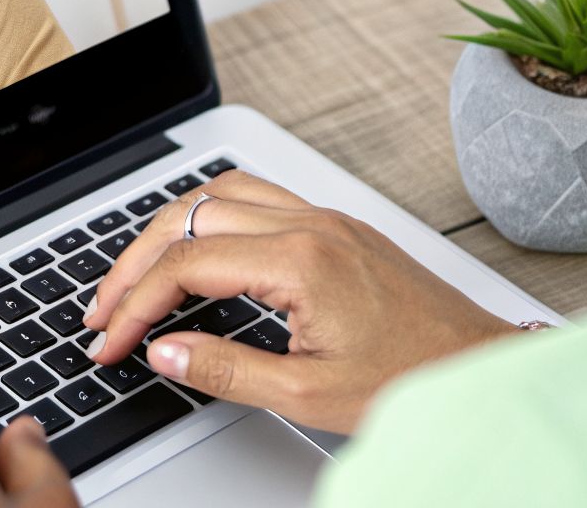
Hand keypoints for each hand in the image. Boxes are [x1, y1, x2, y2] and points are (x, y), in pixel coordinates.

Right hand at [81, 170, 512, 432]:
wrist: (483, 366)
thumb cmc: (415, 378)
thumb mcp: (310, 393)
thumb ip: (226, 369)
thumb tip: (163, 350)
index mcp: (300, 260)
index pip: (186, 266)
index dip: (134, 304)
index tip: (110, 340)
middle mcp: (310, 223)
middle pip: (189, 218)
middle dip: (134, 264)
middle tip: (104, 310)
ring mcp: (325, 217)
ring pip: (219, 193)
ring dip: (168, 229)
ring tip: (137, 273)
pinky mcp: (336, 224)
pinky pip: (254, 195)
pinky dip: (209, 216)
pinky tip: (198, 247)